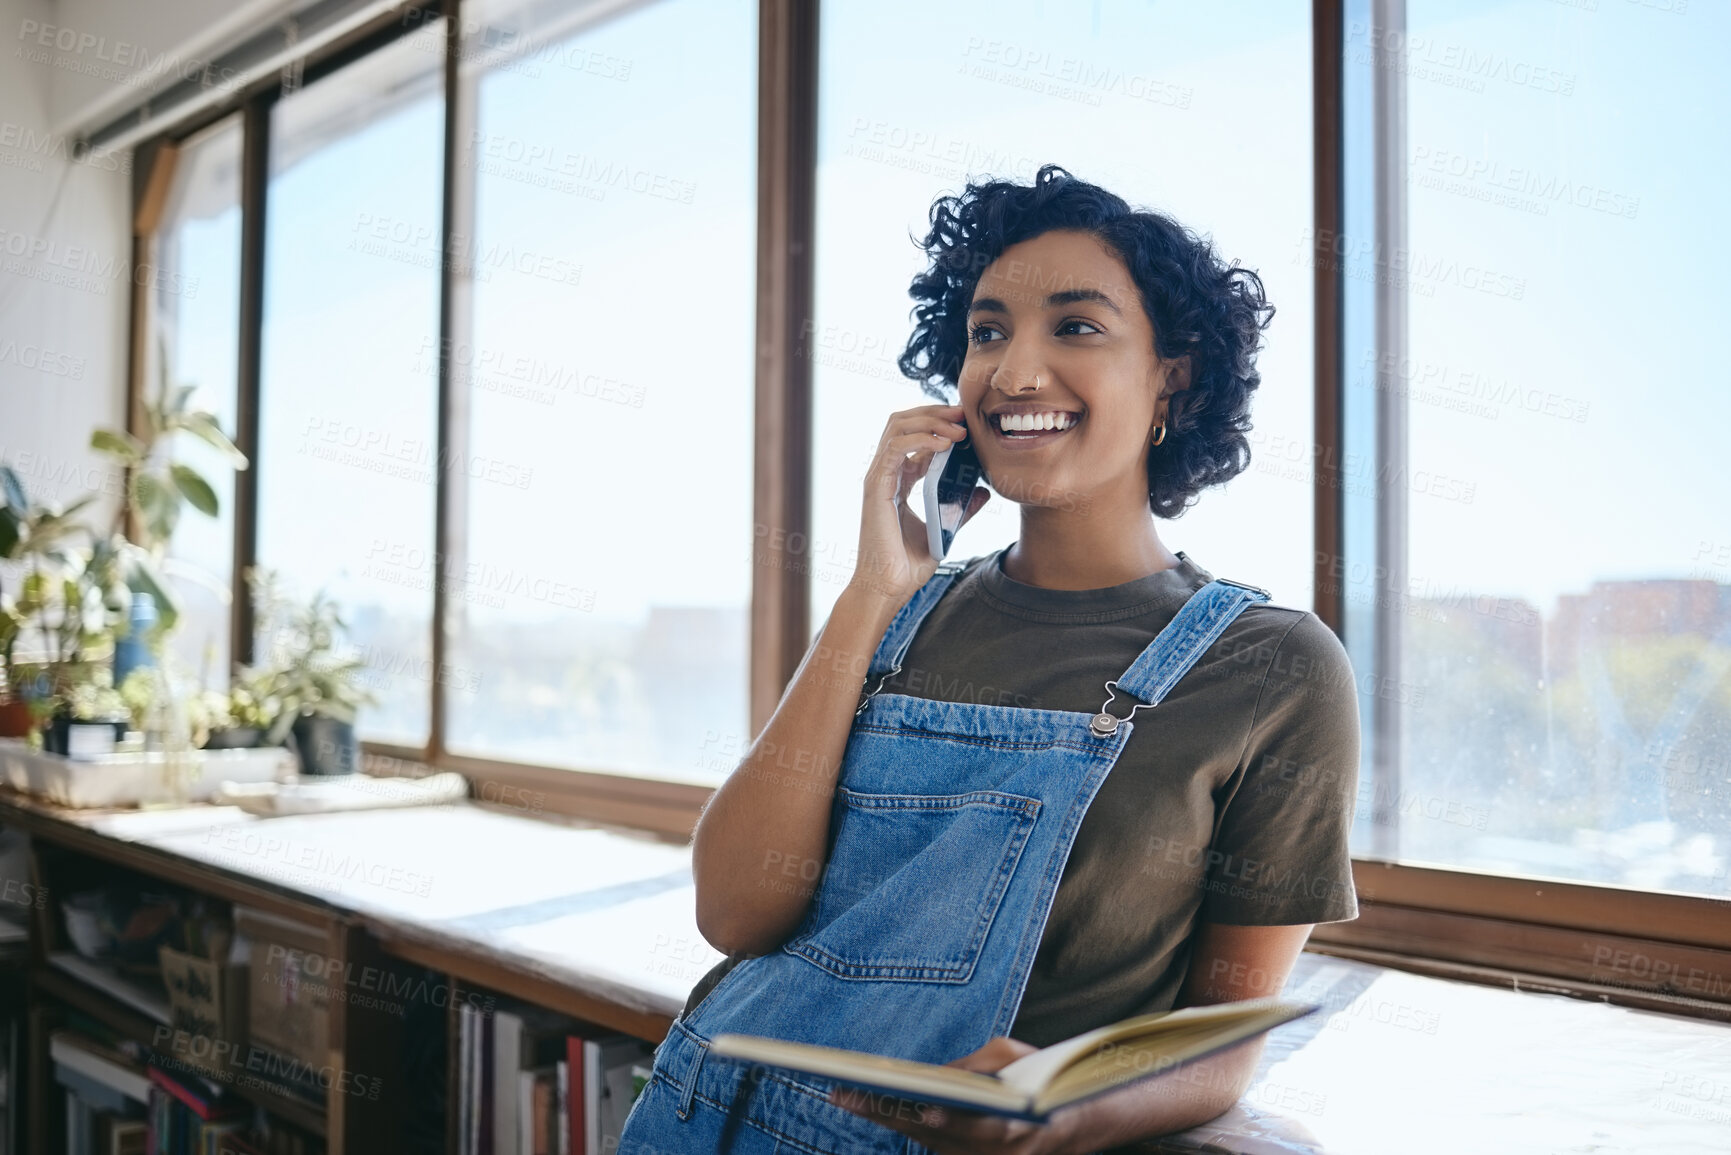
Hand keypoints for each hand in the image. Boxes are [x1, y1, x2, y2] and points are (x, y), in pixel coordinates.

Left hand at [828, 1036, 1074, 1154]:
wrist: (1071, 1124)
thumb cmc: (1047, 1083)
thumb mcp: (1019, 1062)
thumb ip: (977, 1067)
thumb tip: (931, 1075)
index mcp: (1014, 1129)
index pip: (973, 1128)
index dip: (947, 1120)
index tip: (923, 1108)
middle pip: (932, 1136)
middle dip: (888, 1114)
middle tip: (845, 1094)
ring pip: (924, 1142)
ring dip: (887, 1119)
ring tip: (847, 1096)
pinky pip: (930, 1143)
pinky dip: (903, 1123)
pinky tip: (873, 1104)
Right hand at [848, 404, 990, 612]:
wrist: (888, 588)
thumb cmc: (907, 565)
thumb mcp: (944, 530)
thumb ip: (960, 508)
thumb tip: (983, 490)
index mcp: (898, 481)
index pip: (915, 437)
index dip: (939, 424)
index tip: (967, 423)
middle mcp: (886, 474)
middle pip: (903, 422)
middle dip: (934, 412)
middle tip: (964, 414)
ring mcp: (879, 478)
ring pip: (897, 427)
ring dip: (930, 420)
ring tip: (958, 427)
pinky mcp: (877, 487)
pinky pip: (895, 448)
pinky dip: (921, 439)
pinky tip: (944, 443)